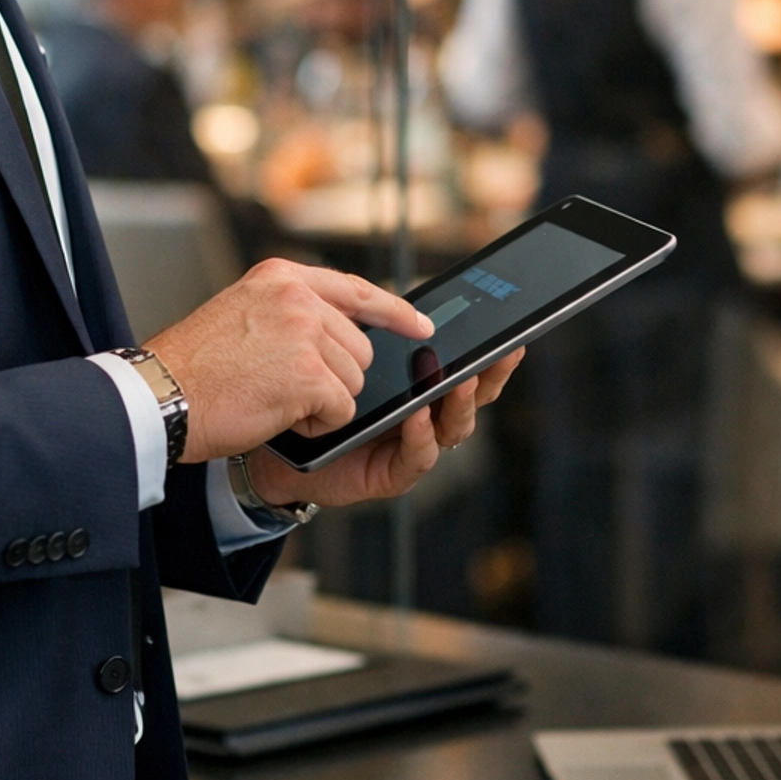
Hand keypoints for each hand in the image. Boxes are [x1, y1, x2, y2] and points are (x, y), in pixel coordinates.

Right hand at [149, 259, 433, 465]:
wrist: (161, 397)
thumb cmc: (193, 367)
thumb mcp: (242, 311)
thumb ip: (289, 309)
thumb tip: (339, 329)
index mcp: (282, 276)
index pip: (355, 289)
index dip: (394, 311)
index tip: (419, 325)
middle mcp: (297, 297)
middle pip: (359, 348)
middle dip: (334, 377)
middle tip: (282, 384)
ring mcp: (305, 333)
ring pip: (353, 381)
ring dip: (320, 401)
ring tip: (271, 395)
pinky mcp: (309, 374)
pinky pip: (341, 408)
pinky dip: (315, 422)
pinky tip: (277, 412)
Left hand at [242, 347, 524, 510]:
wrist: (271, 438)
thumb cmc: (307, 388)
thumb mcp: (341, 349)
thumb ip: (371, 327)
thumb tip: (404, 306)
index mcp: (418, 381)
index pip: (464, 363)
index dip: (489, 351)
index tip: (509, 332)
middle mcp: (424, 413)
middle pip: (474, 396)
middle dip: (491, 374)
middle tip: (502, 352)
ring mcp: (411, 445)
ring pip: (454, 427)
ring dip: (460, 403)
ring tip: (459, 381)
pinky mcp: (392, 473)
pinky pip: (419, 457)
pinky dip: (422, 436)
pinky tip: (417, 415)